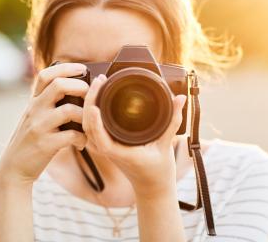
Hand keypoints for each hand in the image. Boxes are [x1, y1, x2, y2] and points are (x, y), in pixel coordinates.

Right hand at [0, 63, 88, 186]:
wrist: (13, 167)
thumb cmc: (31, 139)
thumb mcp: (34, 116)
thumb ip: (48, 102)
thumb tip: (75, 88)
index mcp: (33, 101)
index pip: (46, 75)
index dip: (66, 68)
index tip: (82, 68)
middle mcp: (34, 110)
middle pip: (59, 86)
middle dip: (80, 87)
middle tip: (90, 96)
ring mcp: (39, 126)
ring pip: (68, 110)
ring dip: (84, 116)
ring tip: (88, 125)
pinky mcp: (45, 144)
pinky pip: (71, 135)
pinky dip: (82, 138)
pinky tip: (81, 143)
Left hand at [82, 74, 186, 196]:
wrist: (152, 187)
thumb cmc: (158, 171)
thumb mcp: (166, 145)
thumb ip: (173, 121)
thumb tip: (180, 99)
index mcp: (119, 152)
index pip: (100, 138)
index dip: (95, 123)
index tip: (94, 106)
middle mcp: (108, 149)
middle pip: (89, 126)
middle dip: (90, 101)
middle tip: (100, 80)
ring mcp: (105, 146)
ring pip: (88, 125)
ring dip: (89, 104)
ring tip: (99, 84)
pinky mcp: (106, 142)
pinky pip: (93, 126)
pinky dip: (92, 111)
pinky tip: (97, 96)